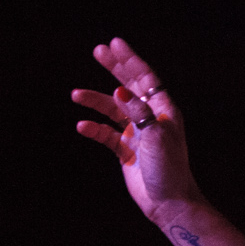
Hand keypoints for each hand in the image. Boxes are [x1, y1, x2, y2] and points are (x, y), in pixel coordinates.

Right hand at [73, 37, 204, 223]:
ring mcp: (137, 134)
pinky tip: (82, 127)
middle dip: (114, 68)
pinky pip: (106, 134)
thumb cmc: (169, 168)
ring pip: (112, 110)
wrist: (168, 202)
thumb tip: (118, 91)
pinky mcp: (126, 150)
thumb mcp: (156, 136)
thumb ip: (138, 112)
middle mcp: (151, 119)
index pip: (146, 78)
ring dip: (95, 101)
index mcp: (164, 111)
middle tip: (98, 50)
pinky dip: (94, 129)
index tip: (114, 43)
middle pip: (129, 86)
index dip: (130, 60)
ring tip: (76, 95)